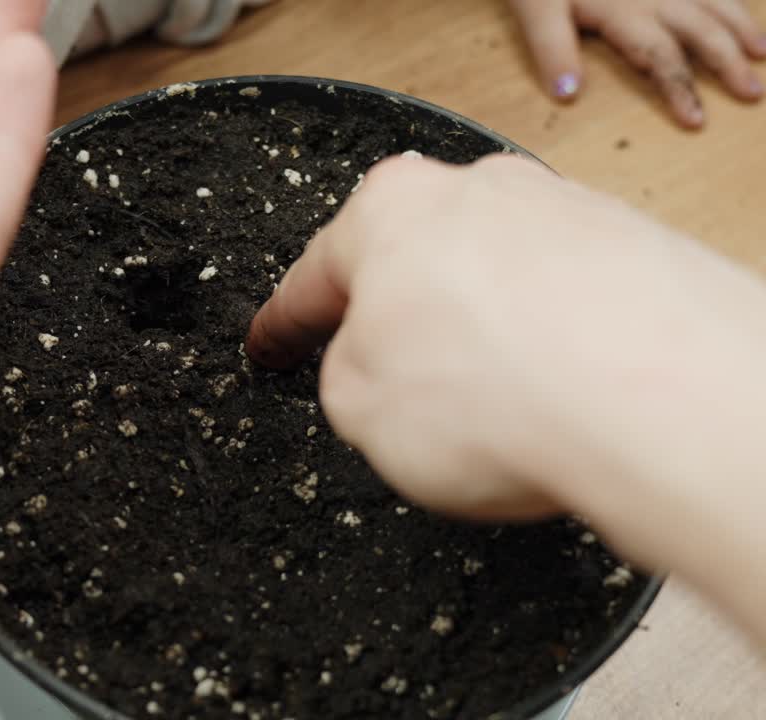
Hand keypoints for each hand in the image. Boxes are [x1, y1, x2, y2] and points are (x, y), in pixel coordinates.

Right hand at [246, 154, 765, 523]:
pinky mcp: (634, 252)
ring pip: (493, 287)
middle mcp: (478, 192)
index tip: (271, 348)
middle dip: (399, 330)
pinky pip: (564, 307)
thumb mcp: (355, 409)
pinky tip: (555, 402)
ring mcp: (561, 215)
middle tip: (395, 394)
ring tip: (497, 415)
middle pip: (411, 270)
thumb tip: (375, 368)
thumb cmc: (503, 395)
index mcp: (389, 209)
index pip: (313, 279)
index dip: (282, 327)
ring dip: (482, 343)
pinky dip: (551, 350)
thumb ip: (344, 374)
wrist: (661, 404)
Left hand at [509, 0, 765, 127]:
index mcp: (625, 11)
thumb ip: (551, 48)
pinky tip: (740, 4)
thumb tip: (568, 95)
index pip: (659, 58)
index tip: (697, 122)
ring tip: (764, 50)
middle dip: (728, 62)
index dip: (678, 90)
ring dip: (740, 24)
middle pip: (700, 30)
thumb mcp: (535, 9)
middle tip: (754, 93)